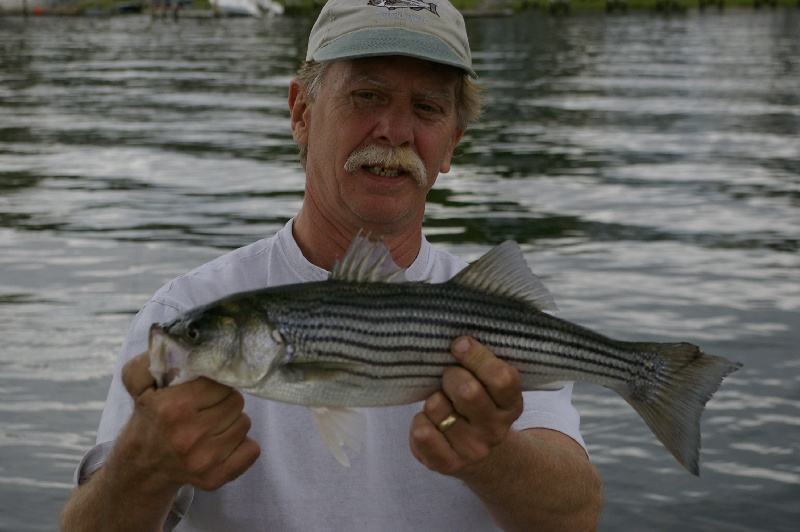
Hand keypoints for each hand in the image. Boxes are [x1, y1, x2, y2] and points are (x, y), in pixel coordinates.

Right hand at [119, 351, 260, 491]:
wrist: (142, 466)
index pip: (219, 381)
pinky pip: (252, 450)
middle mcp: (188, 436)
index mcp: (173, 408)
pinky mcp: (215, 478)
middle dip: (223, 400)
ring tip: (211, 424)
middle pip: (235, 401)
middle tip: (207, 407)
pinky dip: (243, 444)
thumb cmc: (150, 417)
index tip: (202, 388)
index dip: (212, 382)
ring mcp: (203, 460)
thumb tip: (171, 345)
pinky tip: (222, 442)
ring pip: (244, 423)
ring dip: (232, 421)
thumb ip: (150, 360)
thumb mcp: (140, 384)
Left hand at [409, 337, 523, 476]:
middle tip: (449, 378)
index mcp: (511, 405)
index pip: (501, 377)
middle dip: (451, 376)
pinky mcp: (448, 464)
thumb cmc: (478, 406)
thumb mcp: (490, 387)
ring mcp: (472, 449)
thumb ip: (480, 365)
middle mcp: (495, 430)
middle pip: (467, 391)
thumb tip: (458, 341)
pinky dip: (420, 421)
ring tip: (442, 404)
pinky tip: (430, 423)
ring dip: (433, 399)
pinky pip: (422, 433)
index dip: (476, 356)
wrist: (481, 455)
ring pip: (437, 407)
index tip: (458, 345)